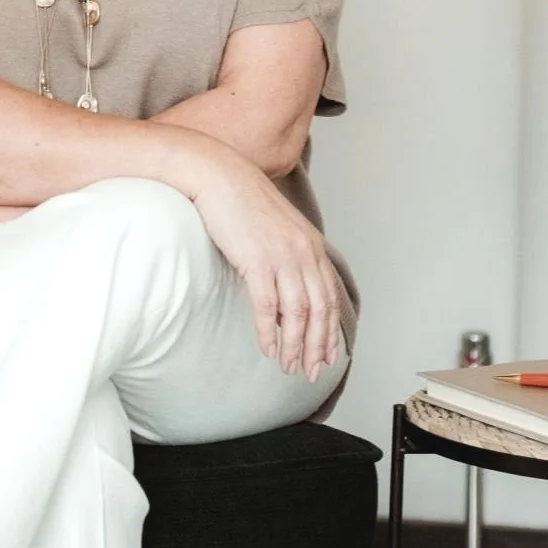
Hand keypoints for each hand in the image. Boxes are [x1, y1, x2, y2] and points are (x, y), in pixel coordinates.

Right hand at [186, 150, 340, 378]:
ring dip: (294, 345)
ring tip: (288, 367)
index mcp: (311, 246)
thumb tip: (287, 286)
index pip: (329, 298)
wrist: (218, 176)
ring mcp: (282, 257)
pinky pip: (268, 306)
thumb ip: (289, 254)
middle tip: (311, 371)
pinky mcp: (257, 261)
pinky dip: (270, 332)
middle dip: (316, 346)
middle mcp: (303, 253)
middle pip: (319, 310)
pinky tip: (267, 348)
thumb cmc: (242, 201)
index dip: (329, 331)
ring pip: (297, 313)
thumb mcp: (277, 227)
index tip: (326, 355)